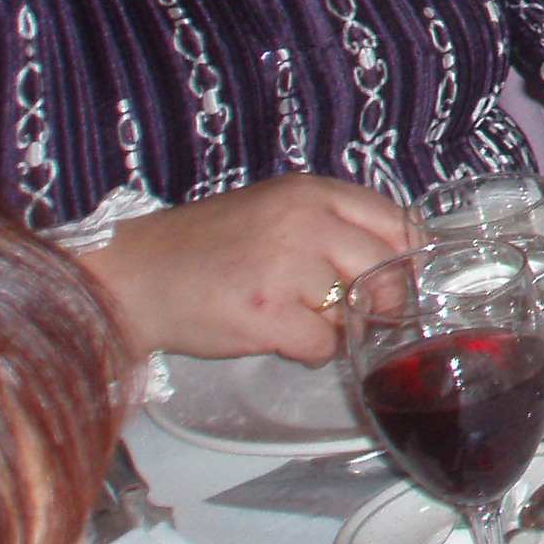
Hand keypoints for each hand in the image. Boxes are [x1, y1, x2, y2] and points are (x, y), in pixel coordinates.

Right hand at [80, 177, 413, 363]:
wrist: (135, 276)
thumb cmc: (207, 247)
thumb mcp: (276, 210)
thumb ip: (332, 225)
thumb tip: (398, 260)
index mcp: (312, 193)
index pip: (397, 222)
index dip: (409, 257)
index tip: (405, 278)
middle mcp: (305, 222)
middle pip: (388, 268)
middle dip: (383, 298)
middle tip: (359, 311)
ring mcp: (286, 268)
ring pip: (356, 309)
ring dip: (338, 325)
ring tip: (299, 317)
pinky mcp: (267, 315)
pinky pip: (323, 344)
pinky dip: (312, 351)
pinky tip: (281, 337)